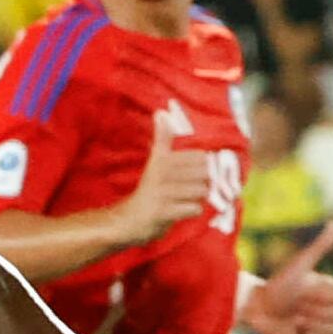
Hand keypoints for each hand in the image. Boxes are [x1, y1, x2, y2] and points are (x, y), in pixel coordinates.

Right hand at [121, 110, 211, 242]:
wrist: (127, 220)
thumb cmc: (149, 190)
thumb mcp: (156, 161)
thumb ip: (162, 138)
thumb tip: (160, 112)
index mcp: (163, 159)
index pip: (202, 157)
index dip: (202, 168)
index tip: (189, 176)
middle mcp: (162, 173)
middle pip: (205, 174)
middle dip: (202, 184)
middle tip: (186, 191)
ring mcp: (162, 193)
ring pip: (201, 191)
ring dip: (197, 199)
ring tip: (182, 201)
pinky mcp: (162, 211)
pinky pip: (194, 208)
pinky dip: (191, 212)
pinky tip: (179, 211)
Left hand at [243, 222, 332, 333]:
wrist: (257, 308)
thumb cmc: (276, 285)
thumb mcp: (299, 265)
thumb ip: (319, 247)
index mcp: (331, 289)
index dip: (324, 297)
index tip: (304, 292)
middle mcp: (331, 307)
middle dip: (315, 312)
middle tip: (295, 307)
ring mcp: (324, 324)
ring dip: (313, 326)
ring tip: (294, 320)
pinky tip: (299, 333)